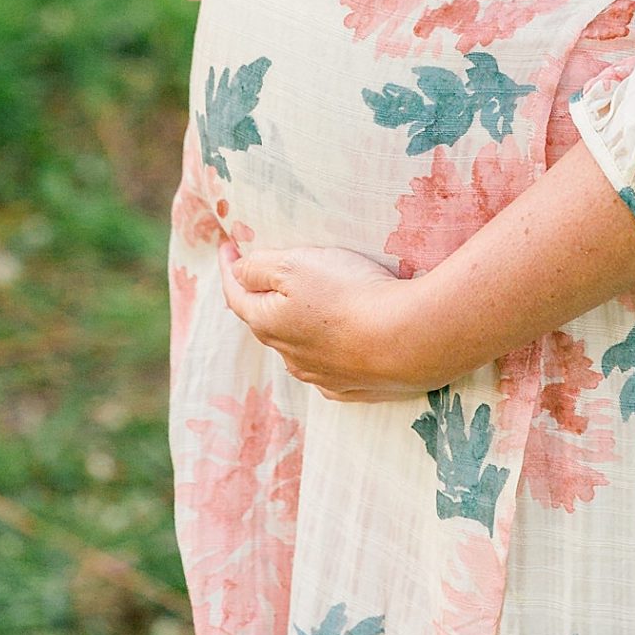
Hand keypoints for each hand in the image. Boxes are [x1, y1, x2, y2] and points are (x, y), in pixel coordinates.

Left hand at [216, 238, 445, 398]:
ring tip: (303, 306)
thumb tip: (238, 270)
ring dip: (295, 326)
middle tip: (261, 274)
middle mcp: (289, 356)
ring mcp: (321, 376)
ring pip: (297, 348)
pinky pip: (330, 368)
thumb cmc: (349, 294)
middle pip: (265, 322)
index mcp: (268, 323)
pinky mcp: (354, 387)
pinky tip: (336, 344)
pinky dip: (325, 352)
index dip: (229, 267)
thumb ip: (259, 266)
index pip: (236, 294)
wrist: (407, 339)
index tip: (227, 247)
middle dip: (260, 298)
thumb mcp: (295, 264)